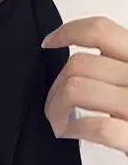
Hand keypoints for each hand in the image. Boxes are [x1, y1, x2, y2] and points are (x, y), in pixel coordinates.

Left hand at [41, 15, 127, 154]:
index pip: (100, 31)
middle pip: (78, 64)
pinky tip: (71, 133)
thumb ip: (114, 67)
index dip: (68, 32)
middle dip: (55, 87)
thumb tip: (74, 65)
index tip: (49, 42)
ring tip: (60, 122)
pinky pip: (96, 127)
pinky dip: (72, 129)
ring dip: (56, 109)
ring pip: (75, 90)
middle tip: (55, 106)